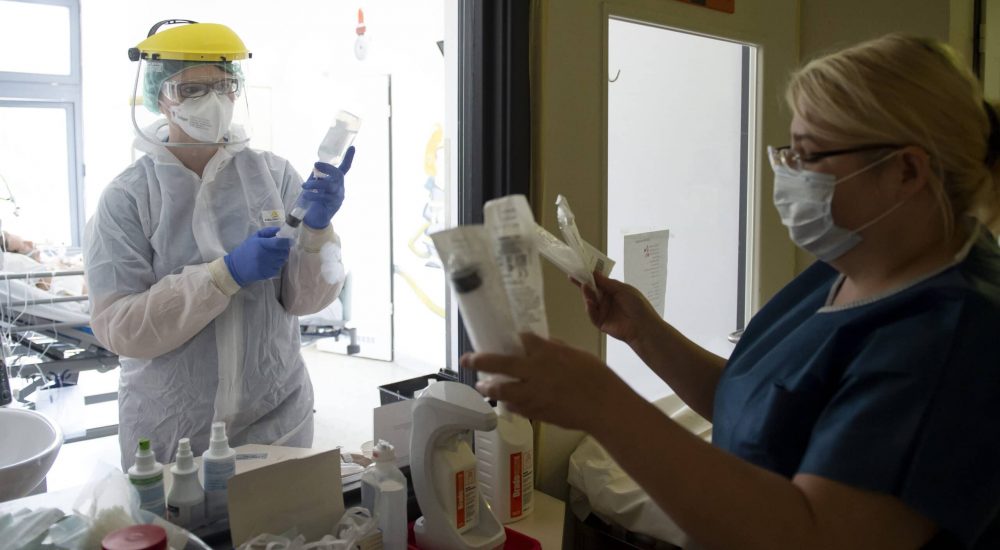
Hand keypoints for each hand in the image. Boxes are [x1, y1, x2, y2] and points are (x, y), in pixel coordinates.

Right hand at [223, 226, 291, 285]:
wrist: (236, 267)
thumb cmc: (246, 250)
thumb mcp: (254, 237)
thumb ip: (268, 232)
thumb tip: (281, 230)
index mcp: (261, 245)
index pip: (279, 243)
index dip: (287, 241)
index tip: (290, 240)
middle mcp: (264, 256)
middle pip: (283, 252)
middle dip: (285, 249)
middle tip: (281, 248)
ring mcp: (266, 266)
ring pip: (282, 261)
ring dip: (281, 257)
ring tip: (273, 255)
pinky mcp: (267, 274)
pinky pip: (277, 268)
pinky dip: (276, 265)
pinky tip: (269, 263)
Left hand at [301, 146, 355, 228]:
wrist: (318, 218)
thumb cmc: (317, 199)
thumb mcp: (317, 185)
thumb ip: (318, 177)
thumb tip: (315, 168)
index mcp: (337, 181)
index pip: (345, 168)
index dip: (349, 158)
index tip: (352, 147)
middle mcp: (340, 187)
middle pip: (338, 175)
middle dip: (327, 168)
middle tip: (315, 165)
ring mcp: (338, 196)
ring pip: (330, 186)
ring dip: (315, 184)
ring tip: (304, 186)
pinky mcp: (334, 205)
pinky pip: (324, 197)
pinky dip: (313, 195)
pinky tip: (306, 196)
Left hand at [461, 333, 634, 431]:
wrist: (604, 407)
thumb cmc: (596, 377)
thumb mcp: (577, 354)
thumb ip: (556, 349)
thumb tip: (542, 345)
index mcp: (546, 353)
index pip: (523, 338)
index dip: (517, 337)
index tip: (514, 337)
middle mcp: (534, 371)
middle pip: (498, 362)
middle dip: (479, 360)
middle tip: (466, 359)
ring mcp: (532, 393)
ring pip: (500, 389)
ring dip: (488, 387)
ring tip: (481, 385)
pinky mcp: (535, 411)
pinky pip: (515, 406)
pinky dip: (508, 402)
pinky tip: (505, 401)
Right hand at [574, 271, 660, 345]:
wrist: (643, 326)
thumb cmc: (638, 305)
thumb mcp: (623, 289)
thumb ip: (607, 283)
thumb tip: (594, 273)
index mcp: (613, 290)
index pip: (598, 282)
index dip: (589, 276)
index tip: (579, 269)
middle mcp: (606, 300)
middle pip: (591, 291)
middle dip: (583, 284)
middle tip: (573, 276)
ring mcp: (603, 311)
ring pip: (590, 301)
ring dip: (586, 294)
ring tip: (584, 287)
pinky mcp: (600, 322)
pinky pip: (592, 314)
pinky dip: (589, 308)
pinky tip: (590, 302)